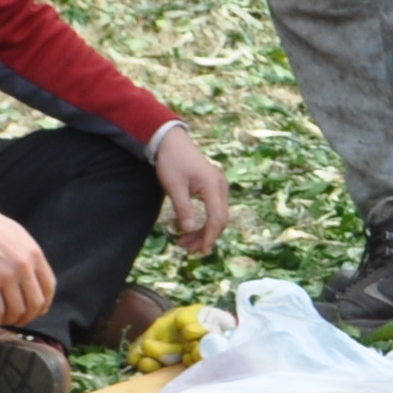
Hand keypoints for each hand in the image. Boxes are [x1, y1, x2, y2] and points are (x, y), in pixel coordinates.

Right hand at [0, 191, 59, 330]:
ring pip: (17, 310)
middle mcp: (24, 267)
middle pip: (35, 302)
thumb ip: (28, 255)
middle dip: (29, 316)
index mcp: (34, 254)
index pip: (49, 286)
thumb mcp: (19, 236)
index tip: (39, 310)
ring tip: (5, 321)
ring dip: (12, 320)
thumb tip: (32, 275)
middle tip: (20, 320)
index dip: (45, 303)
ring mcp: (6, 276)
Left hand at [152, 124, 234, 253]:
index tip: (202, 251)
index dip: (210, 237)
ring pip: (218, 215)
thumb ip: (183, 208)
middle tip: (187, 249)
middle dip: (206, 237)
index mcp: (213, 186)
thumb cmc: (172, 161)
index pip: (217, 218)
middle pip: (220, 219)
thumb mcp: (174, 186)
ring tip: (186, 242)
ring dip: (205, 230)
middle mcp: (221, 186)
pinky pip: (214, 208)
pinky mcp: (214, 186)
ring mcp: (219, 185)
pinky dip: (205, 220)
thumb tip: (189, 230)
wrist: (171, 141)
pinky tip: (192, 228)